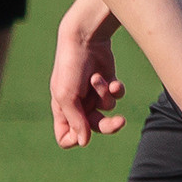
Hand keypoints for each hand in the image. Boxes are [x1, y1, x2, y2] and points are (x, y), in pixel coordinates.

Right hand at [50, 20, 127, 147]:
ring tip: (98, 78)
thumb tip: (84, 143)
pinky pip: (117, 95)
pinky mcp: (108, 82)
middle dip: (108, 125)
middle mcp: (78, 103)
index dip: (75, 139)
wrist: (86, 38)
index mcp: (61, 108)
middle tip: (119, 122)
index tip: (84, 135)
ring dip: (105, 94)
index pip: (66, 136)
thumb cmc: (70, 66)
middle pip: (94, 127)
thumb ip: (76, 120)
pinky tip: (112, 79)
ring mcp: (93, 93)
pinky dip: (116, 89)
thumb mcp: (67, 95)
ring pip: (108, 109)